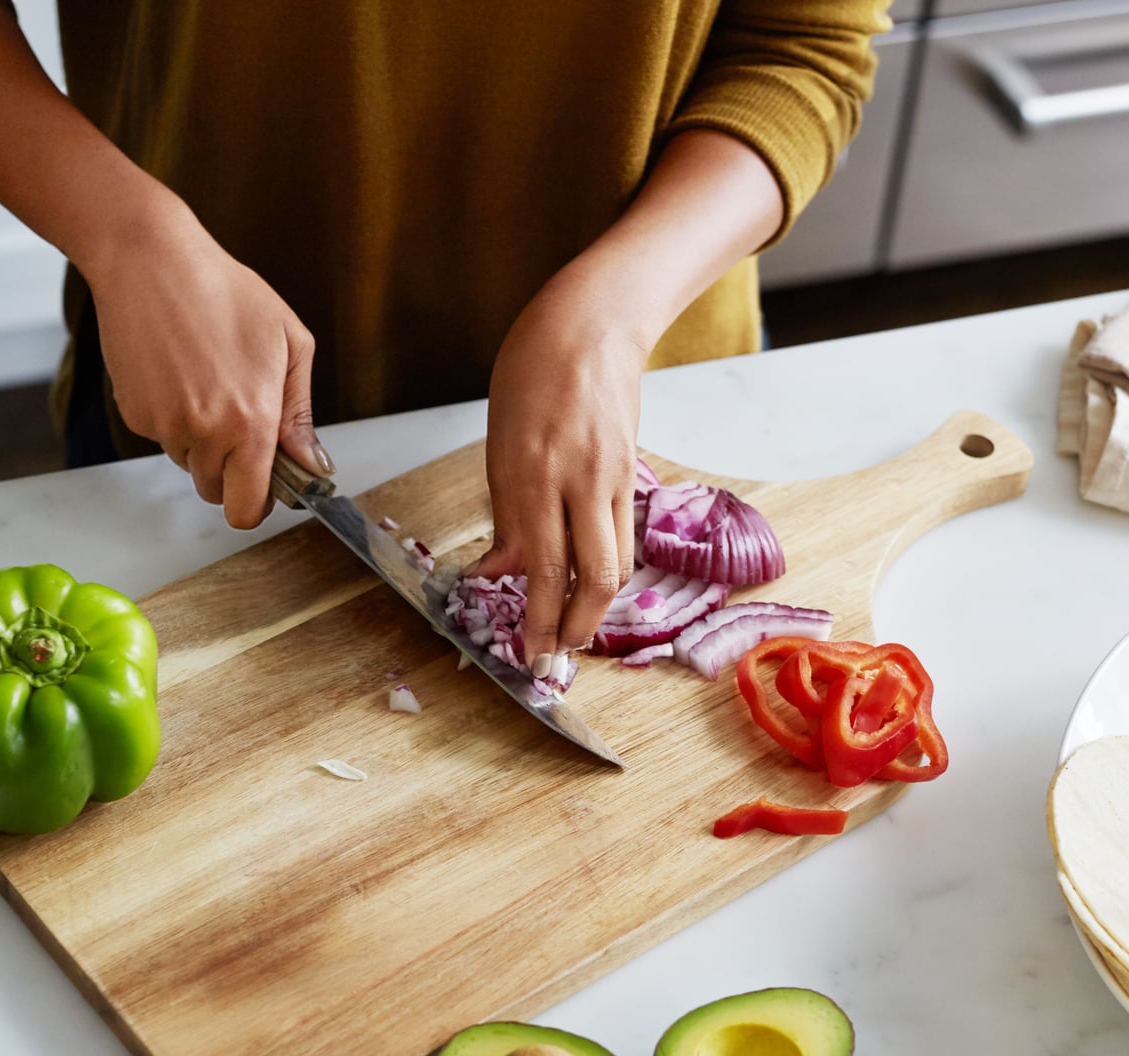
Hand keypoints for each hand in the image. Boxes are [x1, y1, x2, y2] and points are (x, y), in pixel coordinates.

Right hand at [81, 203, 330, 528]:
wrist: (152, 260)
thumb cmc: (226, 292)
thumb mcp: (289, 344)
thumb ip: (300, 415)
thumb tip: (313, 465)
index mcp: (251, 424)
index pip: (247, 508)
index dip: (256, 503)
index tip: (263, 485)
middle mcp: (205, 434)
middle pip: (215, 490)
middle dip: (229, 469)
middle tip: (237, 418)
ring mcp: (164, 425)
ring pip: (188, 462)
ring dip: (200, 440)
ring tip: (207, 379)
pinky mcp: (133, 413)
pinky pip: (161, 435)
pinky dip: (171, 417)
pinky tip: (178, 371)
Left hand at [476, 272, 645, 671]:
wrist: (590, 326)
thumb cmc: (531, 374)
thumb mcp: (500, 444)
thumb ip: (506, 514)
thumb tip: (498, 572)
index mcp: (531, 472)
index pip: (542, 566)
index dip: (537, 618)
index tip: (527, 652)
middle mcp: (576, 480)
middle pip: (592, 577)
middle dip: (574, 627)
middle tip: (556, 655)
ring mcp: (610, 478)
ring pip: (615, 563)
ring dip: (594, 607)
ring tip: (574, 632)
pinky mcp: (630, 473)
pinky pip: (621, 535)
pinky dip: (604, 570)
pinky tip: (588, 585)